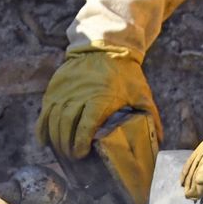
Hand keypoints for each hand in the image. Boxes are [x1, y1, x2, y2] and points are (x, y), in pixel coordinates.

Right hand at [37, 45, 156, 157]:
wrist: (104, 45)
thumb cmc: (125, 73)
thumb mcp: (141, 92)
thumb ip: (151, 115)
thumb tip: (160, 140)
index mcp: (99, 99)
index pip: (85, 127)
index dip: (80, 143)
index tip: (82, 154)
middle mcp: (78, 96)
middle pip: (66, 127)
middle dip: (67, 146)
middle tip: (74, 158)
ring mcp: (64, 92)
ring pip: (53, 121)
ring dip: (56, 139)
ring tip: (63, 151)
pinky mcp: (54, 88)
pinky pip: (44, 112)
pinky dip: (42, 128)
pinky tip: (45, 141)